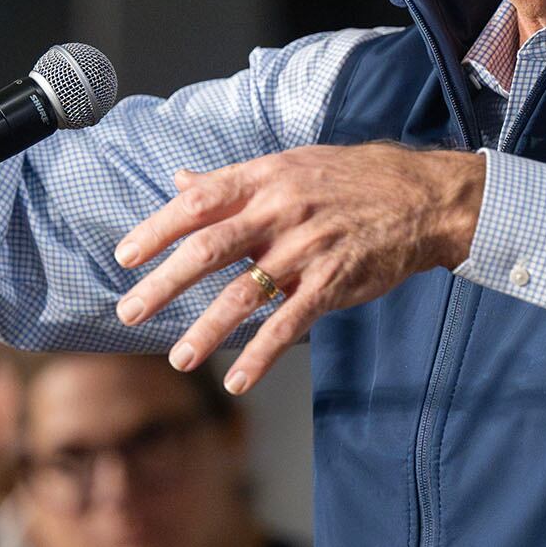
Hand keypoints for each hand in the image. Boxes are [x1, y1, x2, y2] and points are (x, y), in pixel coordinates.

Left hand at [111, 145, 486, 390]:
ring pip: (246, 293)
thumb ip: (231, 182)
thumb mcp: (288, 166)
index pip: (198, 203)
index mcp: (264, 179)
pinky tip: (238, 381)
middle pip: (210, 249)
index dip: (158, 229)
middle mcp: (281, 211)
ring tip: (179, 358)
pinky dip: (262, 353)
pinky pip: (290, 323)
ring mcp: (307, 248)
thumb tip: (180, 180)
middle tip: (130, 312)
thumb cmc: (349, 179)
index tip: (125, 257)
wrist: (421, 196)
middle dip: (165, 283)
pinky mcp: (333, 282)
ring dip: (208, 329)